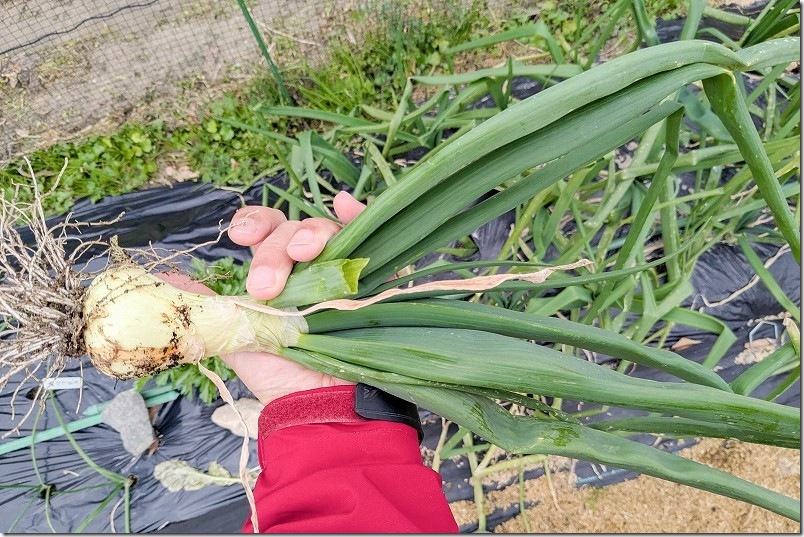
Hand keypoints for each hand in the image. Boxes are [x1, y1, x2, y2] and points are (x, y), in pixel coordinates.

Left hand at [161, 191, 366, 403]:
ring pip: (328, 230)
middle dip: (275, 250)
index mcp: (277, 275)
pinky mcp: (374, 280)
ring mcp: (342, 273)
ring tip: (303, 254)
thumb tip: (172, 283)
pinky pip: (370, 237)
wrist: (321, 410)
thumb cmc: (282, 380)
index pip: (265, 233)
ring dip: (312, 232)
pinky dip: (358, 214)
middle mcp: (309, 269)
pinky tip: (344, 204)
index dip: (254, 224)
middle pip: (292, 232)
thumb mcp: (236, 343)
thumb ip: (211, 312)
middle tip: (267, 286)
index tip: (241, 238)